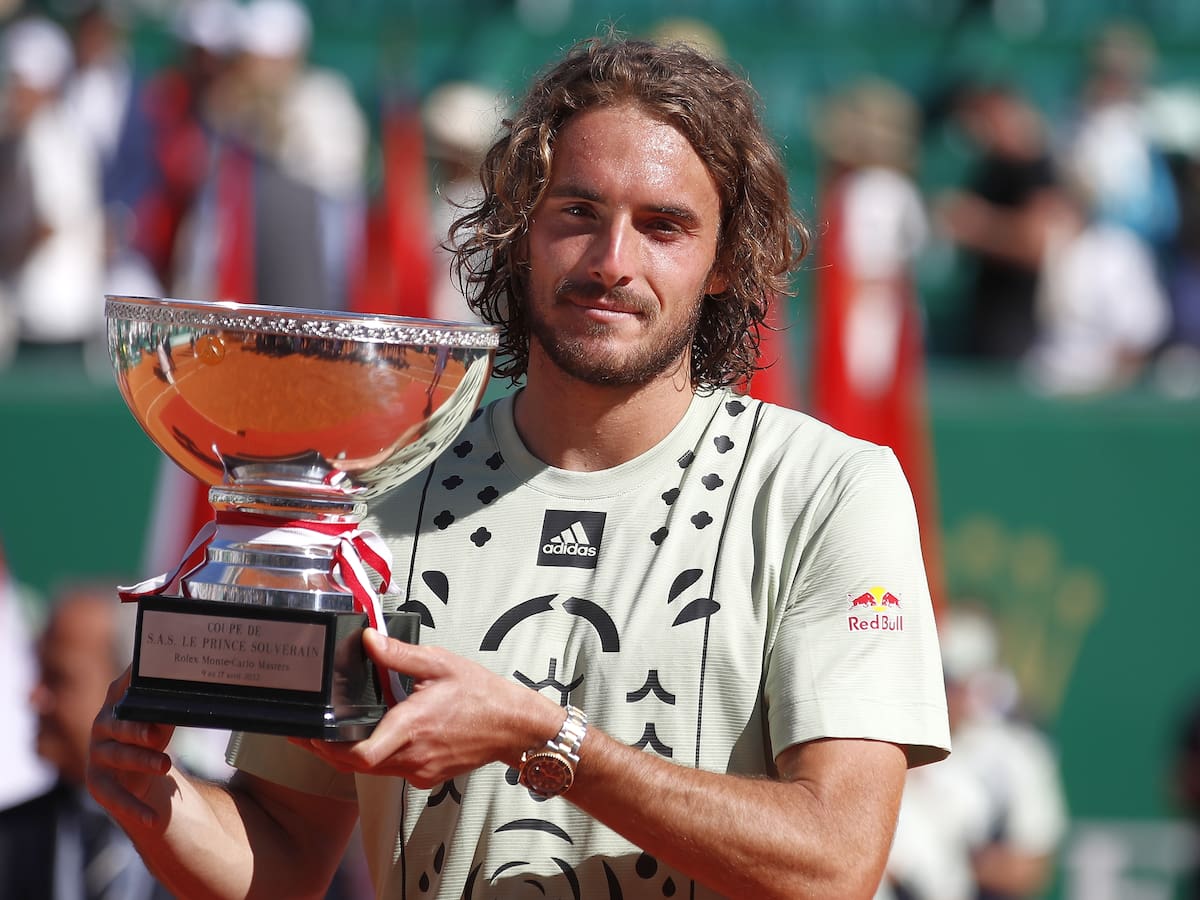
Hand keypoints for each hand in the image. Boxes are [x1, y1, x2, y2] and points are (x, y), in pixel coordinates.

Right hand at [86, 667, 176, 830]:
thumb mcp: (161, 721)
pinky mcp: (98, 782)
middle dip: (137, 731)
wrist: (136, 773)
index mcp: (118, 704)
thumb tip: (196, 687)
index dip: (130, 679)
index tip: (139, 669)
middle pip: (119, 726)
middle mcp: (102, 726)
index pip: (122, 687)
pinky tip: (153, 819)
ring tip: (166, 766)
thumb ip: (169, 708)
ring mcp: (98, 755)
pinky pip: (115, 797)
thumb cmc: (151, 736)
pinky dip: (134, 808)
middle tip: (157, 735)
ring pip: (119, 757)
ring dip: (142, 761)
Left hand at [293, 628, 563, 788]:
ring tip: (328, 735)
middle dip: (326, 751)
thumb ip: (400, 654)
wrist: (514, 726)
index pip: (358, 753)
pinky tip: (373, 737)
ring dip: (348, 755)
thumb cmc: (481, 694)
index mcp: (411, 726)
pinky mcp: (427, 776)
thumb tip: (368, 639)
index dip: (325, 748)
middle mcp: (412, 754)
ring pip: (372, 770)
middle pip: (355, 765)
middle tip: (304, 734)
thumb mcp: (440, 663)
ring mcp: (420, 770)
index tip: (305, 733)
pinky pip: (392, 770)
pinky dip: (376, 757)